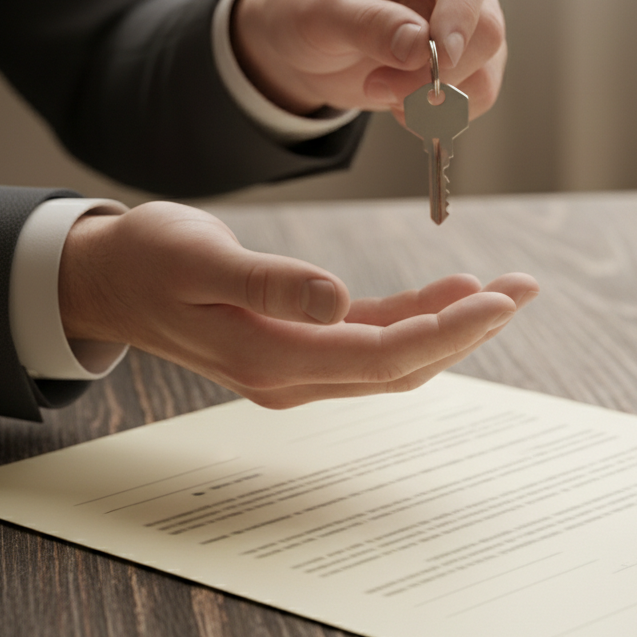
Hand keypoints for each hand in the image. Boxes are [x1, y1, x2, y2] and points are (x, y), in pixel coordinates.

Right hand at [58, 202, 537, 407]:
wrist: (113, 280)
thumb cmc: (150, 260)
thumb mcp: (199, 260)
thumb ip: (269, 284)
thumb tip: (337, 300)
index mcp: (272, 359)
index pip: (380, 355)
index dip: (445, 330)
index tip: (498, 299)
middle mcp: (293, 377)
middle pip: (401, 364)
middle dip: (468, 330)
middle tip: (523, 290)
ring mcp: (300, 367)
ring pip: (394, 358)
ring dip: (450, 327)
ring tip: (502, 290)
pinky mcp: (303, 347)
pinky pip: (372, 342)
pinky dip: (415, 321)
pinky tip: (450, 294)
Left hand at [231, 0, 505, 121]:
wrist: (307, 49)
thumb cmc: (310, 8)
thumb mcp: (322, 10)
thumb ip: (369, 25)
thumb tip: (420, 47)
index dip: (460, 14)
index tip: (439, 57)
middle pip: (485, 30)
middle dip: (435, 72)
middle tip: (379, 85)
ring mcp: (466, 26)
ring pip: (484, 70)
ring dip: (433, 99)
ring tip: (379, 90)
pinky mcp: (467, 65)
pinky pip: (475, 97)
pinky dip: (439, 114)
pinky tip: (401, 106)